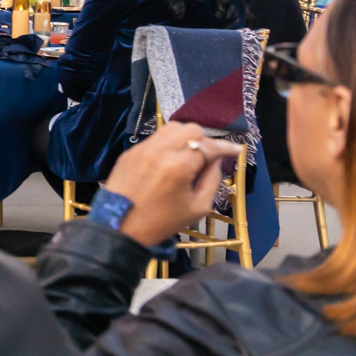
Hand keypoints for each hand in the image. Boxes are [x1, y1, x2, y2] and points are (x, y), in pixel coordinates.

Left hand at [103, 122, 244, 247]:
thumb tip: (216, 161)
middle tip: (208, 156)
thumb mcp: (198, 207)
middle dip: (204, 140)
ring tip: (190, 156)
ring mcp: (142, 149)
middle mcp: (160, 150)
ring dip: (185, 138)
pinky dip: (167, 144)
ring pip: (171, 128)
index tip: (236, 150)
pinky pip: (155, 139)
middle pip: (190, 129)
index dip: (225, 147)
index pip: (209, 146)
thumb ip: (212, 180)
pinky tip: (170, 161)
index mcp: (179, 166)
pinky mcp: (130, 152)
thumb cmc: (162, 221)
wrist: (119, 227)